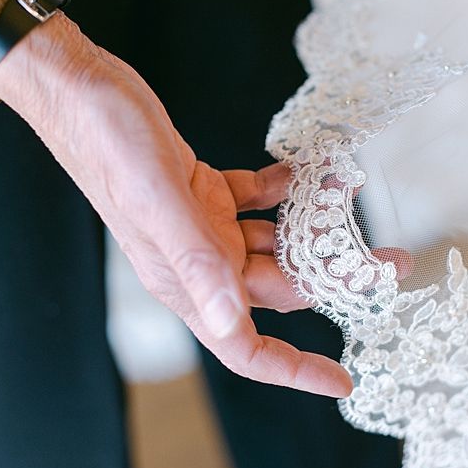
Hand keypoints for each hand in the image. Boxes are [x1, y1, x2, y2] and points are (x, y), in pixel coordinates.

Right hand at [0, 12, 352, 397]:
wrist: (80, 89)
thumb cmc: (106, 146)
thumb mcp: (158, 203)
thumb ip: (196, 262)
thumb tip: (229, 322)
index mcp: (182, 279)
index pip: (242, 344)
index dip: (293, 369)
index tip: (341, 378)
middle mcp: (197, 259)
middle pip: (276, 287)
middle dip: (332, 275)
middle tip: (387, 258)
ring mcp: (201, 224)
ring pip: (274, 241)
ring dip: (315, 226)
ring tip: (354, 204)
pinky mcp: (203, 189)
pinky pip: (257, 199)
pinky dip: (285, 188)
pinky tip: (308, 172)